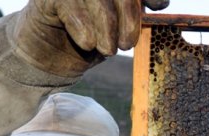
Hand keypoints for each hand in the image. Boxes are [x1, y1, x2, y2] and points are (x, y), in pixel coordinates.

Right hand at [16, 0, 169, 76]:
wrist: (47, 58)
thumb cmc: (86, 41)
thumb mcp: (116, 31)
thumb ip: (135, 15)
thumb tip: (161, 3)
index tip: (159, 6)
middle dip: (129, 15)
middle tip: (127, 44)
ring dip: (106, 24)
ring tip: (108, 50)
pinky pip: (68, 4)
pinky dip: (81, 25)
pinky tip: (87, 43)